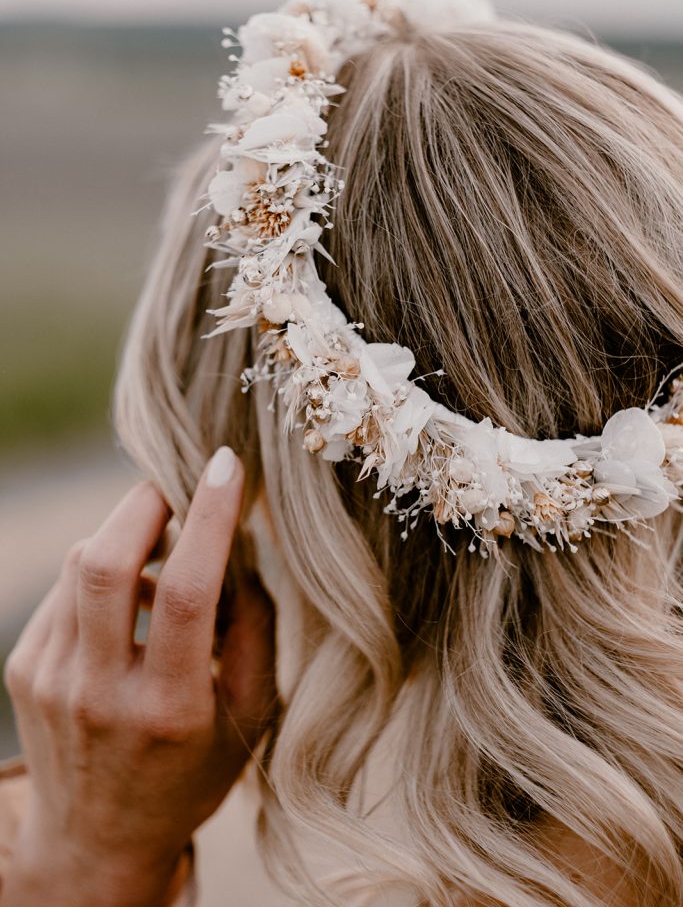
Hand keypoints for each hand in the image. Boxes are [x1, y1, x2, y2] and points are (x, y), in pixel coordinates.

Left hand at [2, 446, 275, 906]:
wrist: (96, 838)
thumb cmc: (192, 772)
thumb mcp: (251, 716)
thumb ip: (258, 629)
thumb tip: (243, 544)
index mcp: (169, 708)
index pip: (187, 594)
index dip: (209, 518)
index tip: (229, 467)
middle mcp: (99, 693)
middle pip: (105, 561)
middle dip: (146, 501)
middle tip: (179, 484)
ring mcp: (51, 680)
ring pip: (80, 564)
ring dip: (125, 533)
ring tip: (162, 546)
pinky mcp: (25, 669)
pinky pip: (64, 589)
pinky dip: (101, 570)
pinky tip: (128, 596)